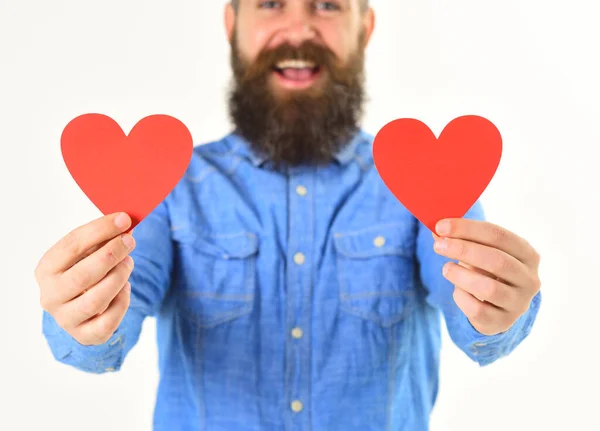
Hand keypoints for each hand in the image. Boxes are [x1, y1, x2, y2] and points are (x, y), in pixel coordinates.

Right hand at [35, 213, 135, 344]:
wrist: (80, 308)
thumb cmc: (85, 271)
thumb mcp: (86, 253)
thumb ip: (100, 239)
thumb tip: (123, 222)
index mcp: (46, 269)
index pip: (71, 245)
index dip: (100, 230)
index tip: (123, 219)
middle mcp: (50, 295)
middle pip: (83, 275)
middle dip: (112, 254)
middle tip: (130, 241)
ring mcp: (66, 318)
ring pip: (96, 300)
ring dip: (119, 277)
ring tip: (129, 262)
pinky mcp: (84, 335)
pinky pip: (108, 321)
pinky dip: (122, 301)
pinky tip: (125, 288)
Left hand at [432, 218, 540, 335]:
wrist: (497, 307)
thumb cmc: (487, 270)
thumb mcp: (480, 251)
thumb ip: (461, 238)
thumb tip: (436, 229)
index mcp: (528, 255)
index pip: (499, 236)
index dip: (468, 229)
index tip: (442, 225)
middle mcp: (529, 280)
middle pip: (497, 261)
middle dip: (463, 250)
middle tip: (439, 245)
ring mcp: (518, 303)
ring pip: (489, 288)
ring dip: (461, 275)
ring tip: (446, 268)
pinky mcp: (502, 322)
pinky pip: (477, 310)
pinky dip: (461, 297)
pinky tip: (457, 290)